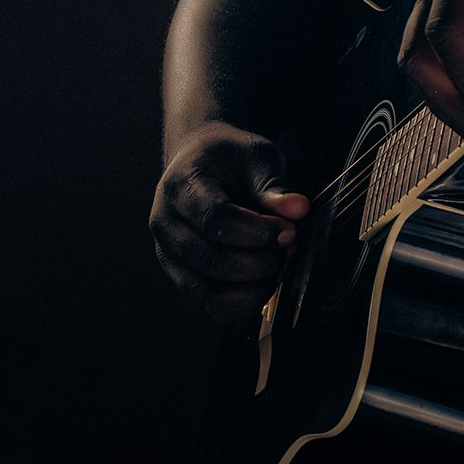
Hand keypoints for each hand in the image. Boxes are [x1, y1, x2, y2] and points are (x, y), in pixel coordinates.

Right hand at [149, 123, 311, 322]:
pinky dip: (240, 306)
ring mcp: (167, 254)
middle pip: (209, 259)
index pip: (213, 219)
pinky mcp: (179, 277)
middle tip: (288, 248)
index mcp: (180, 185)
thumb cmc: (229, 159)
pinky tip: (263, 286)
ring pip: (205, 292)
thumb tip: (299, 210)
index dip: (256, 233)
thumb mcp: (255, 157)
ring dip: (250, 289)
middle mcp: (164, 223)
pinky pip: (206, 307)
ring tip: (276, 268)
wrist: (200, 163)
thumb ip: (273, 186)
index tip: (287, 231)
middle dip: (259, 262)